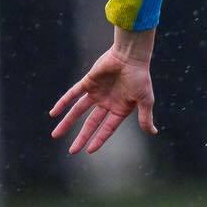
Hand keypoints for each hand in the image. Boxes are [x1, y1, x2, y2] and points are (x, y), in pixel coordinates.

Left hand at [50, 31, 156, 154]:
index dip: (98, 139)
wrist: (131, 56)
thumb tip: (153, 132)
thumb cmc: (140, 77)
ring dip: (67, 123)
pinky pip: (72, 94)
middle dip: (81, 137)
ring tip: (55, 135)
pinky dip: (62, 103)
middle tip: (71, 151)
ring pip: (78, 111)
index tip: (89, 151)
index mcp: (120, 109)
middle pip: (90, 123)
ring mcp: (96, 93)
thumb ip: (145, 117)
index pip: (107, 128)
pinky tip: (53, 113)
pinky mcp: (88, 82)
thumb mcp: (145, 100)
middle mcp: (106, 102)